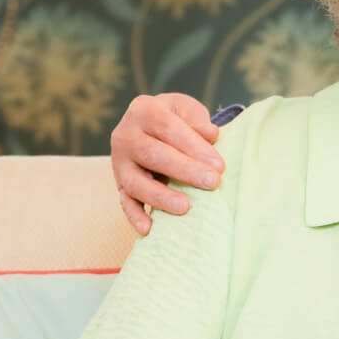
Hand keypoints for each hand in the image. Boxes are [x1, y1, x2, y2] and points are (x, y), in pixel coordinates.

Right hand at [112, 93, 223, 234]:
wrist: (152, 127)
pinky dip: (135, 216)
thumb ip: (197, 120)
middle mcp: (125, 135)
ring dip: (160, 196)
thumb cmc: (176, 119)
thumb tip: (211, 134)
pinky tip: (149, 229)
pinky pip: (125, 202)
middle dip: (185, 170)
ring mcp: (119, 162)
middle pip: (153, 154)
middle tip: (213, 183)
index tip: (219, 165)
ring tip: (185, 207)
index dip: (195, 147)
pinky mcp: (119, 183)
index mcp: (143, 110)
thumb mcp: (187, 110)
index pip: (169, 129)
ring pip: (136, 182)